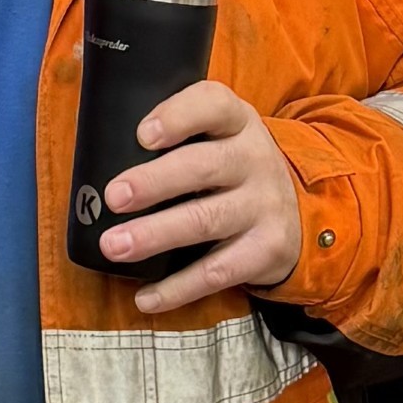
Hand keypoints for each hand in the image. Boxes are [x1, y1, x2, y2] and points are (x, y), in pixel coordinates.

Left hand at [99, 80, 301, 312]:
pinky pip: (218, 272)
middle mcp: (254, 159)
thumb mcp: (219, 133)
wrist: (300, 208)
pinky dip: (178, 288)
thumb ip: (177, 133)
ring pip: (205, 221)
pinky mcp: (267, 251)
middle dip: (154, 182)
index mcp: (237, 121)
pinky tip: (145, 297)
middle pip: (202, 167)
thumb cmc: (232, 163)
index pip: (213, 105)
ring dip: (155, 235)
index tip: (142, 135)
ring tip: (114, 246)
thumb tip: (102, 152)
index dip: (178, 117)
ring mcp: (264, 207)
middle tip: (113, 197)